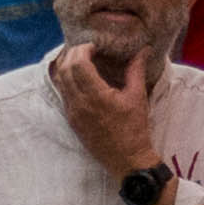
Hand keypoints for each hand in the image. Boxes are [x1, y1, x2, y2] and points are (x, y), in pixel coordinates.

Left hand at [51, 43, 158, 190]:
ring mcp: (72, 112)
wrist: (126, 159)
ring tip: (81, 59)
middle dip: (73, 53)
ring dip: (67, 65)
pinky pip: (62, 93)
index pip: (78, 64)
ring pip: (59, 81)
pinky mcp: (71, 119)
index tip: (95, 46)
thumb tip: (143, 49)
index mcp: (96, 96)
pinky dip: (66, 80)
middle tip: (87, 48)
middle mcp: (79, 103)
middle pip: (65, 69)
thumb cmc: (134, 128)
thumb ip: (136, 70)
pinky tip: (79, 77)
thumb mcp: (137, 97)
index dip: (83, 49)